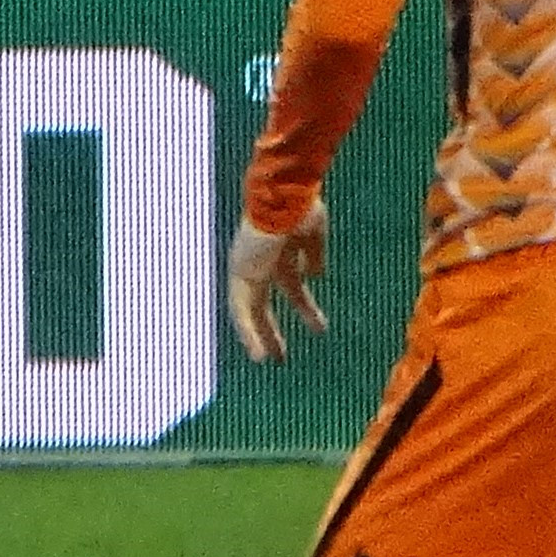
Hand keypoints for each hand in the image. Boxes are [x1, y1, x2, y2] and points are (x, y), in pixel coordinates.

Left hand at [225, 196, 329, 363]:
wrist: (285, 194)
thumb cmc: (301, 206)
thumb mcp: (313, 235)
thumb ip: (313, 255)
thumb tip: (316, 275)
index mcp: (281, 252)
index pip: (288, 286)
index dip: (301, 307)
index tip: (316, 325)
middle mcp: (260, 262)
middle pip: (263, 304)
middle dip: (272, 329)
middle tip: (282, 355)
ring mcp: (247, 267)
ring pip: (248, 311)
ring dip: (259, 336)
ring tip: (268, 362)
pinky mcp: (239, 274)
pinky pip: (240, 311)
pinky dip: (248, 333)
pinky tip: (259, 355)